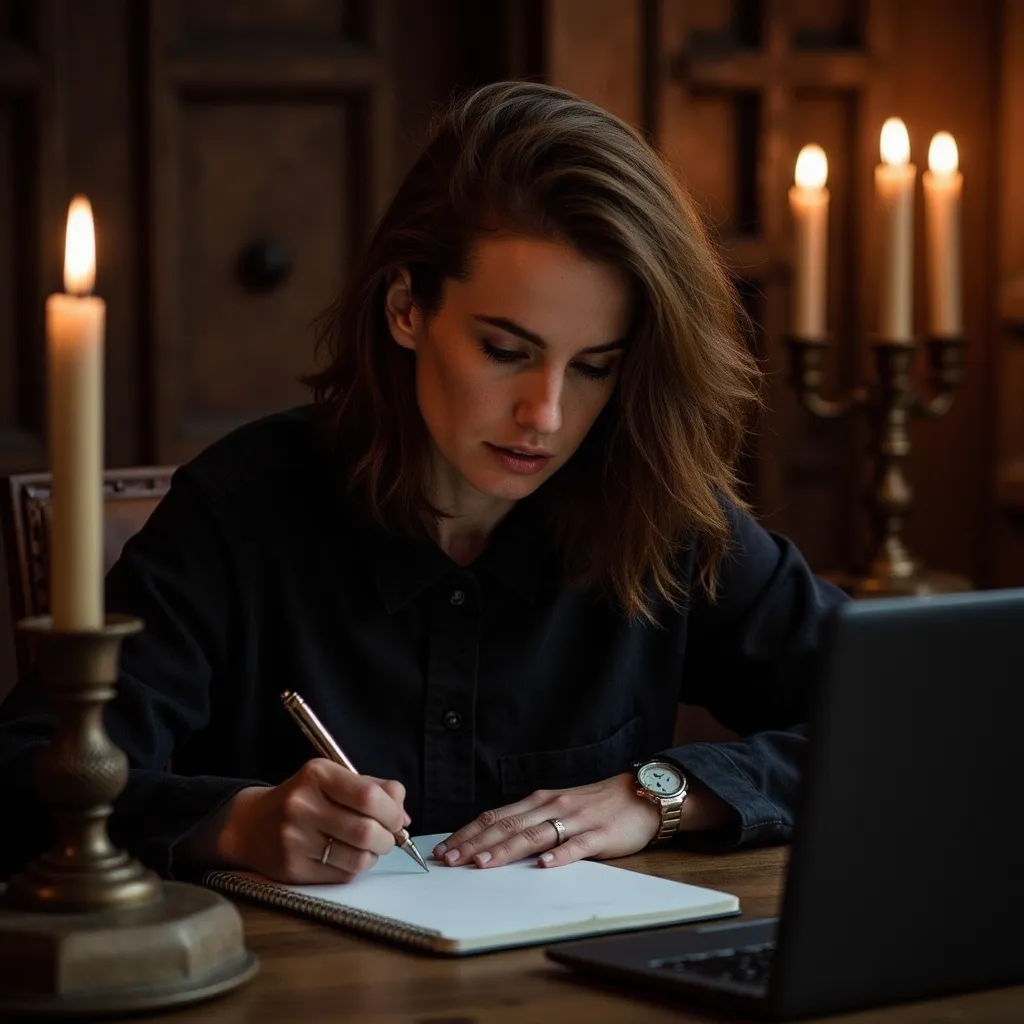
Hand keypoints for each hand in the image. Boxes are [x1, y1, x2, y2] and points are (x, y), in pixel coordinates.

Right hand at [181, 759, 409, 883]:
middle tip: (387, 837)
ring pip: (358, 858)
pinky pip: (342, 875)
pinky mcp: (292, 869)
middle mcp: (302, 805)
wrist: (252, 824)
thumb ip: (374, 789)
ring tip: (368, 847)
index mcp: (317, 775)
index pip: (368, 796)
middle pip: (366, 830)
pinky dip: (354, 868)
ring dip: (373, 855)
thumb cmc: (304, 798)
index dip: (392, 811)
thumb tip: (404, 817)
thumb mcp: (334, 780)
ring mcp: (294, 839)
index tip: (397, 819)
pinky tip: (346, 856)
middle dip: (387, 838)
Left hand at [434, 773, 734, 869]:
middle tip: (449, 860)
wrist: (641, 795)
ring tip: (482, 864)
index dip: (468, 833)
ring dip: (506, 850)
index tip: (444, 848)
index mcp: (539, 801)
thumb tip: (492, 841)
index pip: (496, 817)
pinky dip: (559, 855)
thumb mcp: (558, 808)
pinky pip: (577, 846)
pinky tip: (544, 865)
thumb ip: (530, 821)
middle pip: (507, 826)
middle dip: (475, 843)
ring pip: (534, 835)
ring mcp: (575, 820)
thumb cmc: (596, 805)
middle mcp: (552, 807)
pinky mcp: (600, 835)